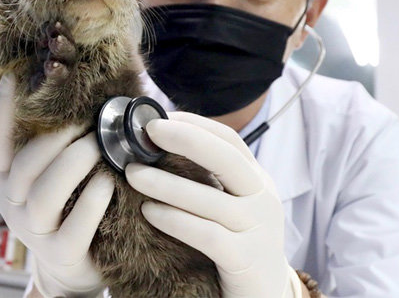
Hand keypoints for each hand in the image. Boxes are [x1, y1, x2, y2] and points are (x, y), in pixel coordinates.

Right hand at [0, 74, 112, 297]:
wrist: (72, 269)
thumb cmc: (67, 211)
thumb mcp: (53, 179)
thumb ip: (56, 150)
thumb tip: (81, 103)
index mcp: (7, 181)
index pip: (0, 142)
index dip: (5, 110)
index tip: (14, 77)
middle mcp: (13, 203)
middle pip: (26, 164)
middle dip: (57, 137)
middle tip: (87, 119)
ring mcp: (34, 231)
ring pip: (46, 192)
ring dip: (75, 161)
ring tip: (99, 145)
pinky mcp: (61, 253)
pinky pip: (76, 224)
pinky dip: (94, 199)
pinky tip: (109, 182)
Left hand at [125, 111, 302, 297]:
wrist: (265, 295)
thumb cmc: (238, 242)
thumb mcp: (231, 204)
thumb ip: (209, 179)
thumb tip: (162, 146)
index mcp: (257, 180)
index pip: (230, 140)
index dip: (196, 124)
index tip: (162, 117)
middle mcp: (262, 198)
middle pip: (227, 158)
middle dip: (187, 139)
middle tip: (150, 130)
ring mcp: (258, 229)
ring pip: (210, 198)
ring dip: (166, 183)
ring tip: (133, 173)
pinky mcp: (246, 260)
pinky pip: (206, 235)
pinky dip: (175, 220)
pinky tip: (149, 211)